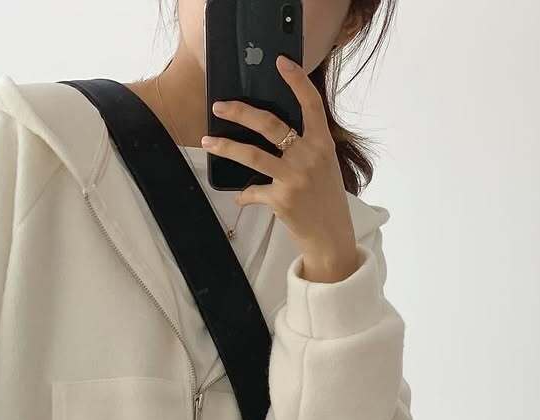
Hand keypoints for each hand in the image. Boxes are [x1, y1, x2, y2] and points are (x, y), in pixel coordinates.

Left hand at [202, 54, 359, 283]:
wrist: (331, 237)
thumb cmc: (326, 200)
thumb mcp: (324, 166)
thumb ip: (306, 146)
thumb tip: (276, 132)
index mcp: (322, 143)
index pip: (310, 104)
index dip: (296, 80)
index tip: (281, 62)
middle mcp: (309, 156)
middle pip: (269, 124)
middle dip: (240, 111)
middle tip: (220, 105)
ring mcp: (294, 177)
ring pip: (252, 155)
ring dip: (226, 147)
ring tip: (208, 142)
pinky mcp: (281, 199)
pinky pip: (253, 191)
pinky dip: (244, 195)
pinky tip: (240, 198)